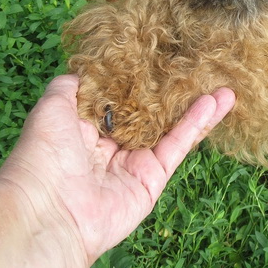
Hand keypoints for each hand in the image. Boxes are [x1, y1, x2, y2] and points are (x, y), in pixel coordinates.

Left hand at [0, 75, 234, 266]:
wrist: (51, 213)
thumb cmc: (45, 155)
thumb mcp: (51, 106)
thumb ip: (71, 85)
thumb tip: (90, 70)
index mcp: (86, 127)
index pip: (120, 96)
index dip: (140, 76)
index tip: (161, 54)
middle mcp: (111, 144)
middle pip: (150, 112)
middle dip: (172, 91)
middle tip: (198, 67)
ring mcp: (134, 162)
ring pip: (169, 127)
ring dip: (195, 106)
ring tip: (222, 84)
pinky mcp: (152, 179)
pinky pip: (177, 146)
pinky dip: (197, 124)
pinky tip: (216, 102)